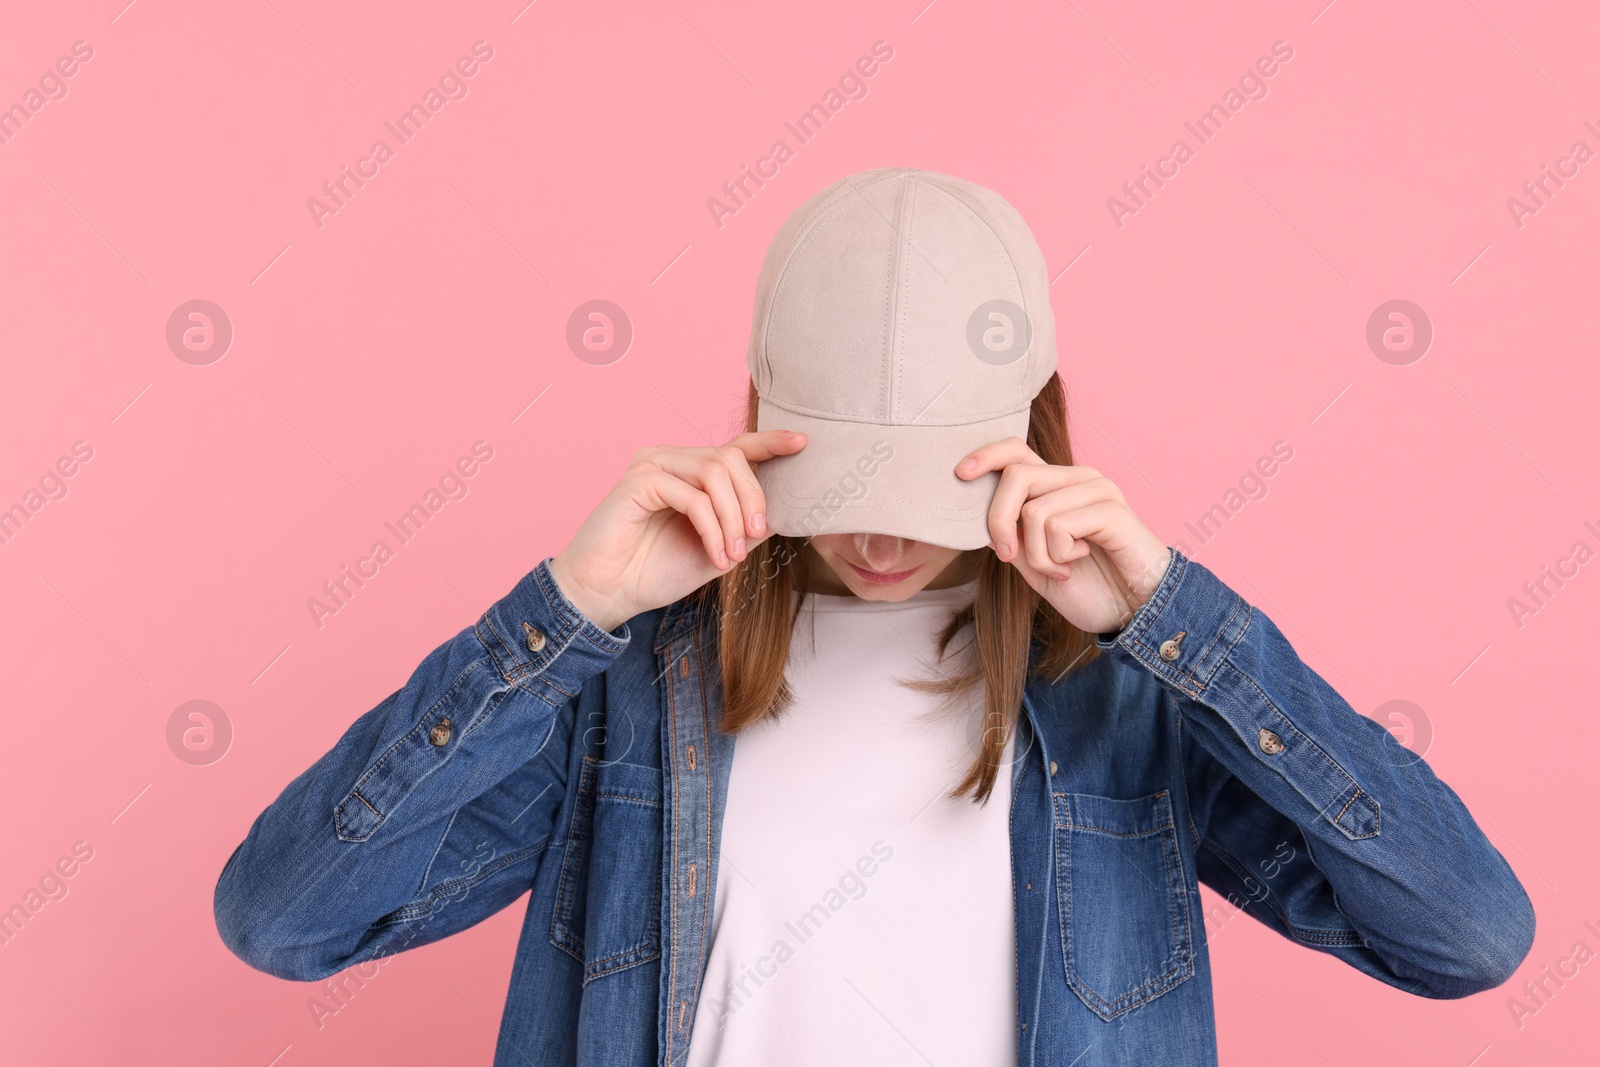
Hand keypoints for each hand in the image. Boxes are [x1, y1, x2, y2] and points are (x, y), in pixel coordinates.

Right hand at [548, 430, 806, 630]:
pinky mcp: (639, 480)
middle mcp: (671, 459)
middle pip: (732, 459)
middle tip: (755, 539)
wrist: (607, 595)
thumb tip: (784, 512)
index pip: (735, 448)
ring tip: (733, 555)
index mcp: (689, 471)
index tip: (802, 443)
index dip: (770, 442)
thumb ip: (746, 527)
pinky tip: (715, 556)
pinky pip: (692, 496)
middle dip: (753, 499)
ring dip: (733, 518)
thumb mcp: (718, 549)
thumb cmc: (655, 572)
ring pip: (715, 473)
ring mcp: (653, 465)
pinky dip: (712, 529)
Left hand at [956, 438, 1171, 634]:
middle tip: (1010, 557)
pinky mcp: (1112, 510)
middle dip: (999, 522)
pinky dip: (1057, 556)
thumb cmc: (1088, 587)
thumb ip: (1011, 535)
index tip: (961, 474)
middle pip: (1016, 476)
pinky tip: (1078, 563)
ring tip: (1061, 568)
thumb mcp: (1035, 562)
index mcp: (1057, 486)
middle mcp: (1077, 478)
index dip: (986, 456)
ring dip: (1036, 553)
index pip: (1017, 451)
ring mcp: (1098, 490)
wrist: (1133, 612)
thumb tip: (979, 515)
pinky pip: (1059, 525)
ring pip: (1034, 509)